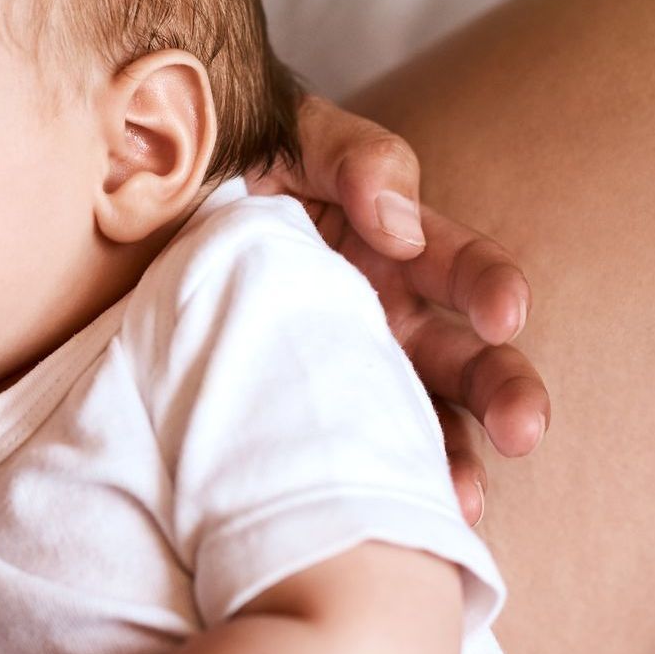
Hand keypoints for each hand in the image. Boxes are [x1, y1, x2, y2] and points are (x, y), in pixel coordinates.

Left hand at [251, 96, 548, 525]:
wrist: (132, 200)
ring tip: (458, 500)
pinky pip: (344, 456)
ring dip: (453, 460)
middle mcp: (380, 317)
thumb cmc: (226, 160)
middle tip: (522, 427)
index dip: (489, 285)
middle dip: (502, 392)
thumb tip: (399, 222)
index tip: (503, 315)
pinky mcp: (293, 414)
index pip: (460, 264)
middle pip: (464, 361)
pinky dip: (377, 485)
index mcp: (389, 247)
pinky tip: (390, 515)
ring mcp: (341, 373)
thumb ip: (352, 155)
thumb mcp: (289, 137)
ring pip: (420, 424)